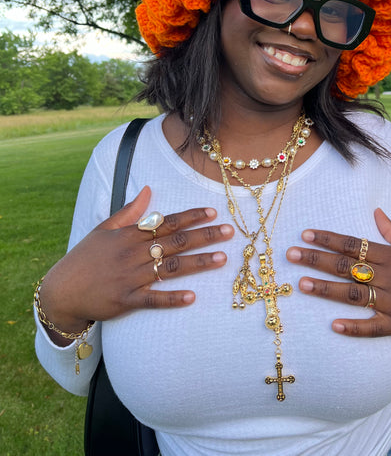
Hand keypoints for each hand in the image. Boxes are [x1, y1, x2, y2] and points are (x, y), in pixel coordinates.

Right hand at [39, 186, 233, 340]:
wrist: (61, 291)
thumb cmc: (84, 258)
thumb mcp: (104, 229)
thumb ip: (130, 212)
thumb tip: (148, 190)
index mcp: (130, 235)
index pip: (167, 222)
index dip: (191, 216)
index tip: (213, 212)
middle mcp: (133, 254)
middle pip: (175, 242)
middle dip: (204, 235)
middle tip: (229, 232)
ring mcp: (131, 278)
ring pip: (170, 268)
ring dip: (197, 263)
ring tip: (222, 258)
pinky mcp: (127, 301)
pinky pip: (154, 300)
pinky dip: (172, 298)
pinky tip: (193, 297)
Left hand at [286, 208, 390, 342]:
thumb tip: (376, 211)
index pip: (354, 244)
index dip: (329, 239)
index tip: (306, 234)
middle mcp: (390, 278)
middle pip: (347, 267)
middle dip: (317, 260)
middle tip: (291, 255)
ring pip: (354, 295)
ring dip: (326, 290)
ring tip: (302, 284)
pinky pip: (373, 327)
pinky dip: (354, 327)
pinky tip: (333, 325)